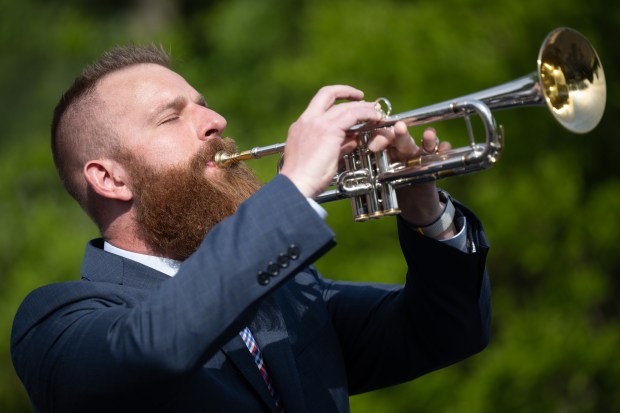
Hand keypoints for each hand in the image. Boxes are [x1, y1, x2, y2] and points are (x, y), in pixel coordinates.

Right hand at [279, 86, 382, 197]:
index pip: (318, 106)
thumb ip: (338, 146)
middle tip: (362, 98)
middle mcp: (307, 120)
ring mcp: (317, 123)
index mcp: (300, 127)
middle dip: (346, 92)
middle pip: (328, 93)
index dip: (334, 101)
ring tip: (375, 111)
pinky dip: (366, 114)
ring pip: (344, 105)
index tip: (346, 102)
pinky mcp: (329, 130)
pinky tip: (375, 118)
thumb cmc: (305, 179)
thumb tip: (352, 140)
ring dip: (362, 106)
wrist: (296, 184)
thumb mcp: (321, 158)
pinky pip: (353, 115)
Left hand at [371, 122, 455, 238]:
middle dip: (399, 134)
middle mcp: (402, 150)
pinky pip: (440, 154)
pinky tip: (444, 146)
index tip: (371, 145)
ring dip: (426, 139)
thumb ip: (361, 172)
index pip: (380, 138)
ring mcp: (419, 155)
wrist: (411, 204)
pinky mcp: (434, 164)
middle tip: (398, 129)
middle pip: (400, 138)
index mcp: (385, 151)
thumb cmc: (391, 188)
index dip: (376, 138)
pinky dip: (442, 150)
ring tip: (429, 134)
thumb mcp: (375, 180)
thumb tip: (342, 166)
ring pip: (422, 144)